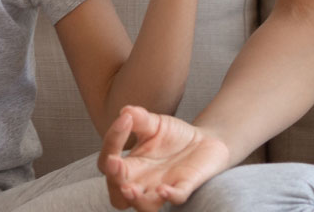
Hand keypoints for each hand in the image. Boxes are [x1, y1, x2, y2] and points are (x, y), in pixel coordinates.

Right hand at [100, 105, 231, 210]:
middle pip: (117, 195)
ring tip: (130, 189)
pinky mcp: (184, 187)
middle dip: (114, 181)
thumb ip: (140, 118)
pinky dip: (170, 196)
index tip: (125, 119)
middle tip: (116, 164)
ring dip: (136, 200)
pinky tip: (164, 190)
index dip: (112, 142)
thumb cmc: (172, 135)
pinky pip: (176, 199)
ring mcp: (162, 187)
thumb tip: (125, 111)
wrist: (204, 140)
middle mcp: (142, 181)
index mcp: (130, 165)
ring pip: (143, 206)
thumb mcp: (154, 123)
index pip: (109, 161)